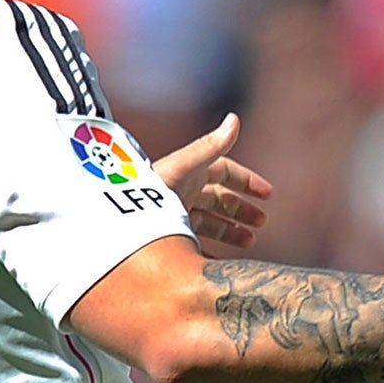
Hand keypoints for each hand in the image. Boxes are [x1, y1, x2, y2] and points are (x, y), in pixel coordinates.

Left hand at [153, 113, 272, 251]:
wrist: (116, 221)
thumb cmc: (150, 190)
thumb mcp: (184, 168)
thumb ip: (210, 146)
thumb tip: (234, 119)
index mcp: (188, 173)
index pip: (223, 172)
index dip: (246, 181)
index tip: (268, 196)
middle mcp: (181, 192)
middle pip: (217, 198)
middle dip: (240, 208)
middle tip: (260, 223)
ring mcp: (172, 215)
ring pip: (207, 222)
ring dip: (230, 230)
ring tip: (249, 242)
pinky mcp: (163, 237)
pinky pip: (189, 245)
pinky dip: (206, 252)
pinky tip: (218, 263)